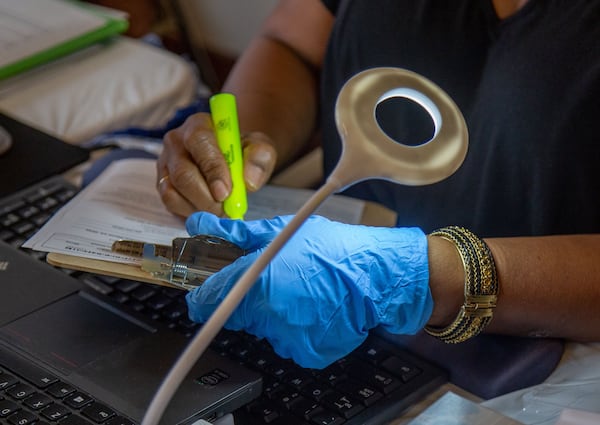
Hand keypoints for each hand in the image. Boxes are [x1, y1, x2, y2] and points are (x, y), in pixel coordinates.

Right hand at [157, 112, 276, 216]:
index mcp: (199, 125)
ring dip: (199, 208)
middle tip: (226, 210)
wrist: (231, 160)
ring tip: (220, 211)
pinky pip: (171, 203)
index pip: (199, 142)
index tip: (225, 193)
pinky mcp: (162, 183)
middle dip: (206, 198)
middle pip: (183, 173)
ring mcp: (165, 163)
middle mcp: (176, 141)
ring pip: (173, 192)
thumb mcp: (259, 149)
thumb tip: (248, 181)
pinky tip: (207, 211)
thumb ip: (260, 159)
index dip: (212, 169)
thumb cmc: (243, 152)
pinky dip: (190, 212)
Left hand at [185, 212, 432, 368]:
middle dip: (249, 298)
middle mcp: (270, 315)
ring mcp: (289, 337)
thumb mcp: (281, 230)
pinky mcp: (306, 352)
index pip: (209, 300)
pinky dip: (296, 328)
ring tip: (303, 290)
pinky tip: (314, 307)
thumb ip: (234, 234)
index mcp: (258, 283)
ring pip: (264, 328)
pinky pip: (288, 341)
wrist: (377, 274)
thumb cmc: (332, 248)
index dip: (204, 296)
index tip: (207, 293)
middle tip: (278, 279)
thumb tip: (200, 226)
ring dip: (275, 313)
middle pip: (239, 314)